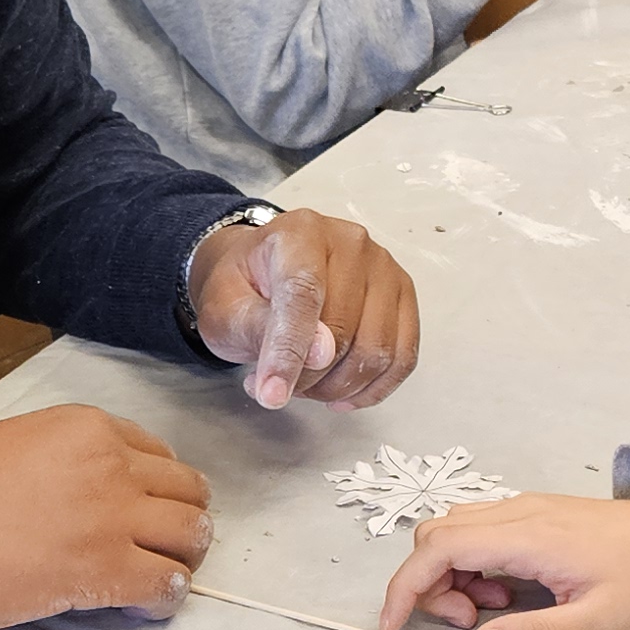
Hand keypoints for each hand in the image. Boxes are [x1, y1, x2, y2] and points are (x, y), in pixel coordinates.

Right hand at [0, 404, 211, 629]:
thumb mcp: (16, 444)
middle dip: (181, 519)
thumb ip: (67, 459)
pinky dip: (165, 598)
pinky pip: (169, 584)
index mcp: (88, 427)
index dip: (155, 487)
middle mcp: (113, 464)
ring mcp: (115, 517)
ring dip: (182, 556)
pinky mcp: (107, 569)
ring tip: (158, 575)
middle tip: (161, 545)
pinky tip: (143, 605)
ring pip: (191, 534)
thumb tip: (86, 495)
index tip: (142, 510)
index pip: (157, 454)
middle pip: (187, 490)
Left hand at [190, 208, 420, 408]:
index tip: (272, 394)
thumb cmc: (245, 287)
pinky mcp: (402, 295)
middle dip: (306, 377)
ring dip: (337, 387)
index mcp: (300, 233)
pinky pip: (402, 358)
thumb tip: (320, 354)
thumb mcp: (226, 308)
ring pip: (376, 351)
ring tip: (303, 384)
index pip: (303, 295)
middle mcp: (350, 243)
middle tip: (273, 387)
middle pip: (342, 330)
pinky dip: (371, 389)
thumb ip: (261, 327)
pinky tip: (341, 395)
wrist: (263, 273)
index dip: (288, 351)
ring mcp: (383, 268)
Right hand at [378, 492, 629, 629]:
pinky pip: (480, 529)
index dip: (404, 585)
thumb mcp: (596, 623)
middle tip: (471, 623)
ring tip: (495, 611)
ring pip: (455, 528)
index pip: (440, 547)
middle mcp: (517, 511)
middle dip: (430, 583)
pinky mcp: (534, 512)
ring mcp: (524, 507)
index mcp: (528, 536)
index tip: (392, 626)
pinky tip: (510, 593)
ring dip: (453, 573)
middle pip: (437, 533)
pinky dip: (473, 563)